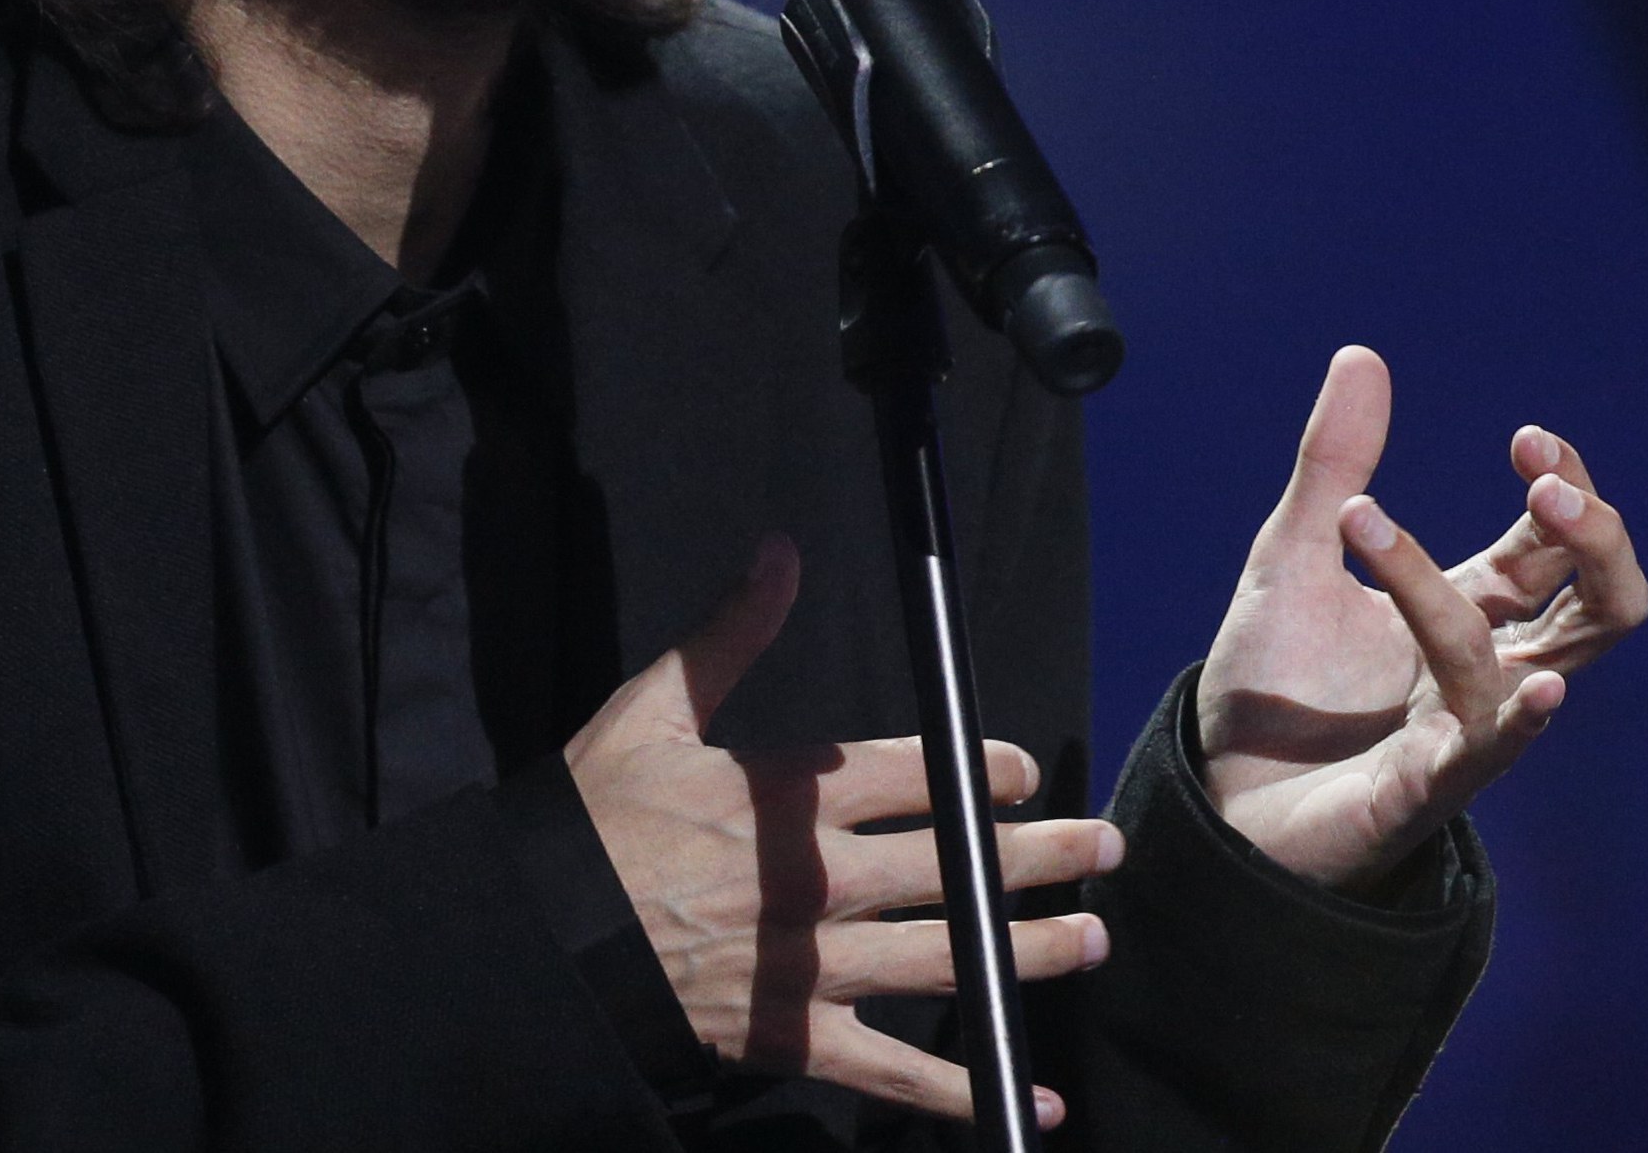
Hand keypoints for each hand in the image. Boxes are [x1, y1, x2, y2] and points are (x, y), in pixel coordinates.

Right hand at [566, 534, 1124, 1130]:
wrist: (544, 936)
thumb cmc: (595, 818)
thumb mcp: (653, 710)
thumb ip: (728, 634)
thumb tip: (781, 552)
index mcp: (791, 797)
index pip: (917, 774)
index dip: (984, 770)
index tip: (1024, 772)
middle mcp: (820, 880)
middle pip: (957, 863)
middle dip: (1042, 855)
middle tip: (1104, 847)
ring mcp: (815, 967)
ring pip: (950, 959)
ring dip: (1031, 951)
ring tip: (1092, 939)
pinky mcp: (799, 1038)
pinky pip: (898, 1070)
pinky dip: (969, 1088)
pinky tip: (1034, 1096)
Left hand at [1194, 345, 1647, 894]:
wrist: (1215, 797)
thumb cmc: (1274, 688)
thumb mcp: (1293, 554)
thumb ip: (1332, 464)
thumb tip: (1362, 354)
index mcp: (1467, 612)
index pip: (1556, 545)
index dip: (1565, 487)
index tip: (1532, 439)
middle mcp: (1485, 671)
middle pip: (1604, 609)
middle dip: (1596, 539)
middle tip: (1546, 481)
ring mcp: (1465, 732)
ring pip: (1533, 660)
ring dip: (1445, 587)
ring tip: (1361, 519)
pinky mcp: (1424, 788)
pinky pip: (1490, 750)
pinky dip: (1519, 714)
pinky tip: (1537, 683)